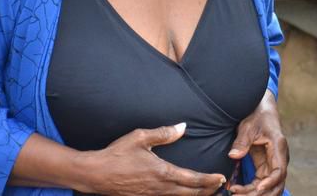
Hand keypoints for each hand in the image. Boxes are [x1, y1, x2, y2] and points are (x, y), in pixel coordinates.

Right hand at [86, 122, 227, 195]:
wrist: (95, 174)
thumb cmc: (117, 154)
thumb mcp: (140, 137)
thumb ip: (163, 133)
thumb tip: (183, 126)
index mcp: (162, 172)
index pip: (192, 179)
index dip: (209, 180)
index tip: (221, 177)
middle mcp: (159, 188)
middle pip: (190, 193)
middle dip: (207, 190)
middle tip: (220, 185)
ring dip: (195, 195)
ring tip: (207, 190)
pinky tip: (183, 193)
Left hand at [227, 90, 288, 194]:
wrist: (261, 110)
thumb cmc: (256, 116)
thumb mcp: (248, 126)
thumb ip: (242, 141)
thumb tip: (234, 155)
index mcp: (278, 147)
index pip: (279, 171)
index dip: (270, 182)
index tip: (258, 189)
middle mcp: (279, 158)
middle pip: (275, 184)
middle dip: (259, 194)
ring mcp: (273, 164)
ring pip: (268, 187)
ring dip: (254, 194)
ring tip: (234, 195)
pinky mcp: (265, 166)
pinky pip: (260, 183)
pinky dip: (250, 190)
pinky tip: (235, 189)